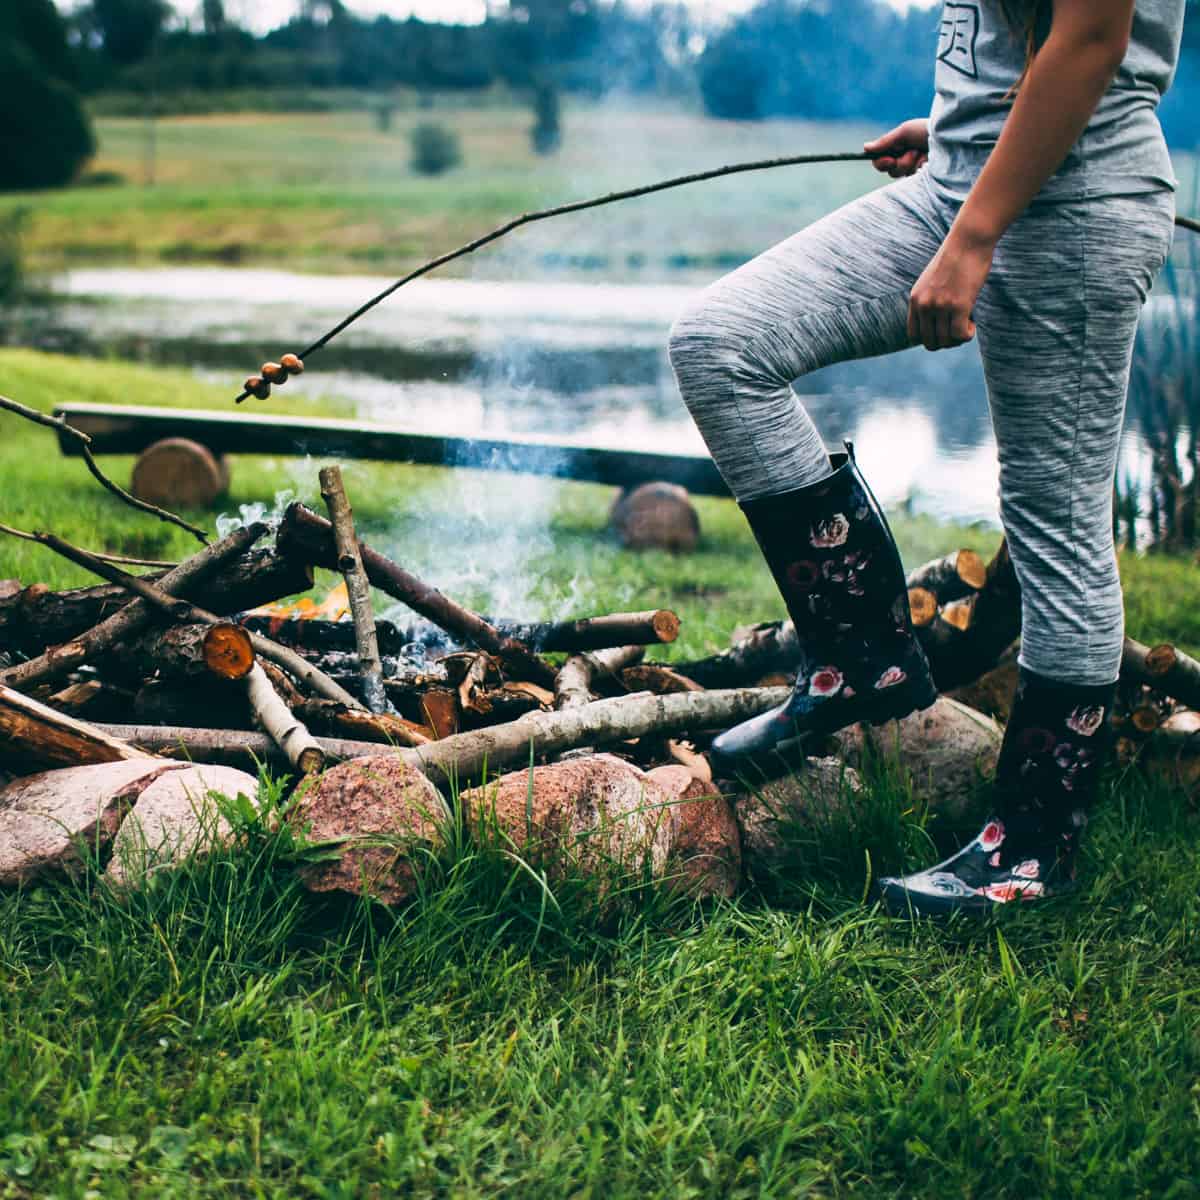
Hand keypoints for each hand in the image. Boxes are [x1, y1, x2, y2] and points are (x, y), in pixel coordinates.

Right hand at [864, 119, 929, 177]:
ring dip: (913, 163)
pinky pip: (914, 180)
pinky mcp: (924, 178)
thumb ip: (885, 141)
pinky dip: (921, 169)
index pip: (879, 162)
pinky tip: (930, 162)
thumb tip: (865, 147)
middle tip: (914, 152)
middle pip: (890, 172)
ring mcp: (915, 171)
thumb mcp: (905, 132)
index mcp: (897, 150)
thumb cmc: (928, 129)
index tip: (891, 159)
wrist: (952, 136)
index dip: (882, 163)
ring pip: (903, 175)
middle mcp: (904, 161)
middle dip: (902, 162)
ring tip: (925, 154)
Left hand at [908, 227, 996, 351]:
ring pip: (946, 341)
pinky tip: (972, 325)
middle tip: (958, 329)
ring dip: (958, 338)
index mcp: (915, 299)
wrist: (969, 240)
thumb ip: (928, 299)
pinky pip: (960, 335)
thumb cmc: (955, 258)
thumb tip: (936, 321)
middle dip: (945, 342)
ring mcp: (940, 306)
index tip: (943, 330)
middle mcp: (924, 305)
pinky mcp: (959, 305)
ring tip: (966, 323)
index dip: (929, 338)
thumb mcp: (931, 280)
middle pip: (930, 342)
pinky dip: (967, 335)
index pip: (914, 335)